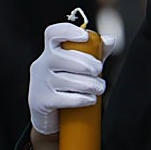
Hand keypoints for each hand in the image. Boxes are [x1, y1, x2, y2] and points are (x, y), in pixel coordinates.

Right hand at [28, 22, 115, 136]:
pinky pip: (65, 98)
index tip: (84, 37)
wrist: (49, 118)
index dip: (67, 31)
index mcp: (49, 52)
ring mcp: (39, 84)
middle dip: (87, 64)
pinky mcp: (41, 101)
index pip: (52, 34)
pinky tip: (91, 99)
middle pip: (63, 58)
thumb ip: (95, 52)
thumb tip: (110, 40)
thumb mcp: (79, 68)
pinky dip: (83, 99)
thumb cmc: (66, 88)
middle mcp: (41, 65)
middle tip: (99, 71)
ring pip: (67, 80)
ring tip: (99, 88)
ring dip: (90, 84)